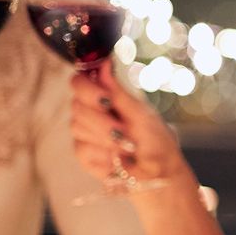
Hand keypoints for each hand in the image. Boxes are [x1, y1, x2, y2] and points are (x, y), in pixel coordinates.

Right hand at [67, 70, 190, 189]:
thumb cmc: (154, 139)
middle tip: (124, 131)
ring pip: (78, 127)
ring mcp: (84, 133)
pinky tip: (117, 159)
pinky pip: (82, 149)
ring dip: (106, 139)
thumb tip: (104, 62)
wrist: (158, 172)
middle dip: (103, 121)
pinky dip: (103, 154)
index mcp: (104, 96)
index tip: (106, 99)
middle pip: (76, 105)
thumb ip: (118, 91)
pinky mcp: (83, 154)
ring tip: (127, 147)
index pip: (79, 82)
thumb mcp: (140, 113)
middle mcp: (90, 111)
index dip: (87, 89)